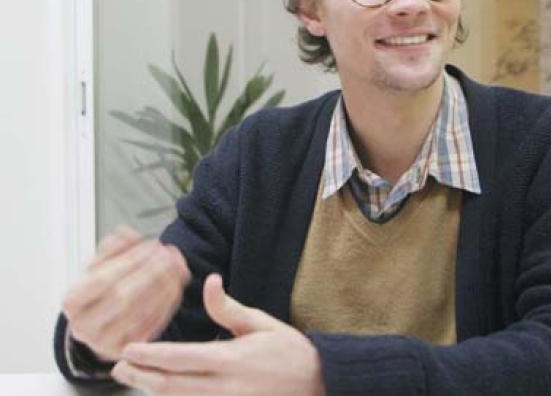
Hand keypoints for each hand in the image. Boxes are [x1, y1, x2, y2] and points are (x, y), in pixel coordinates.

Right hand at [62, 226, 190, 359]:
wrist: (98, 324)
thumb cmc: (99, 291)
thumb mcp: (99, 266)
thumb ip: (114, 248)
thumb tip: (126, 232)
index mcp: (72, 302)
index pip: (101, 280)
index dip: (129, 260)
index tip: (152, 243)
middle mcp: (84, 327)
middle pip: (122, 298)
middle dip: (150, 272)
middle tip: (169, 254)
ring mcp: (105, 343)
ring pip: (141, 313)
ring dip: (164, 286)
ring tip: (178, 265)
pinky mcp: (128, 350)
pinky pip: (152, 325)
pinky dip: (168, 303)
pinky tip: (177, 284)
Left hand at [111, 274, 324, 395]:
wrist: (317, 382)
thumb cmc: (289, 351)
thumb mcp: (260, 322)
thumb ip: (228, 307)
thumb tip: (210, 281)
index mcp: (232, 359)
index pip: (181, 358)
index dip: (150, 356)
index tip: (129, 351)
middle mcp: (225, 387)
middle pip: (173, 385)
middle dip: (142, 377)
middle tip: (118, 369)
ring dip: (154, 390)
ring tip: (133, 379)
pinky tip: (164, 393)